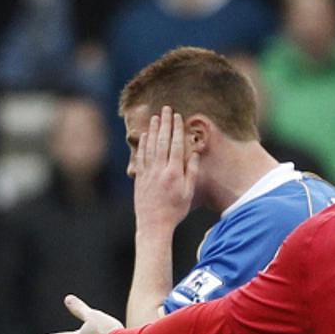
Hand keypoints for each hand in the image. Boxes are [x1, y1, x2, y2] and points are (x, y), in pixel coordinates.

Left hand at [133, 105, 197, 233]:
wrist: (154, 223)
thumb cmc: (175, 210)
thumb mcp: (189, 193)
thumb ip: (192, 172)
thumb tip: (194, 154)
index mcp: (174, 172)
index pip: (176, 145)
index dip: (177, 129)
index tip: (178, 117)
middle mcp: (160, 169)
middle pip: (162, 141)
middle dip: (165, 124)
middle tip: (166, 109)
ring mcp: (148, 172)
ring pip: (150, 146)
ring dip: (153, 130)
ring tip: (155, 117)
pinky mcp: (140, 176)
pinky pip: (141, 156)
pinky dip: (143, 144)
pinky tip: (145, 136)